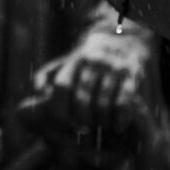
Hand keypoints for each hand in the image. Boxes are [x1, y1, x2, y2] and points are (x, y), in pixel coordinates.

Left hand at [29, 29, 152, 133]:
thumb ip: (46, 76)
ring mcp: (113, 69)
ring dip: (99, 120)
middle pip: (82, 98)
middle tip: (82, 129)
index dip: (60, 107)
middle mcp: (93, 63)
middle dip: (80, 118)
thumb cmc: (86, 61)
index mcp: (74, 61)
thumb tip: (37, 92)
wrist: (120, 41)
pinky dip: (120, 118)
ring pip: (102, 103)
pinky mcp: (132, 75)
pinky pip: (125, 101)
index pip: (62, 87)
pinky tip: (116, 127)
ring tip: (98, 128)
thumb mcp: (64, 62)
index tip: (62, 121)